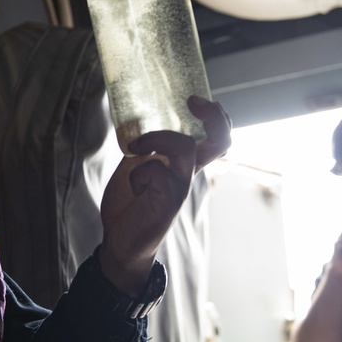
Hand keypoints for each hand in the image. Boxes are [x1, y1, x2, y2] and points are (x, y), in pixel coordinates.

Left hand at [98, 97, 230, 294]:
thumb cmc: (129, 203)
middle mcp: (188, 173)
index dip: (217, 116)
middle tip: (192, 102)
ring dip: (157, 138)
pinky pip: (157, 171)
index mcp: (183, 163)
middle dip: (214, 116)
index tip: (194, 99)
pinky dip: (139, 170)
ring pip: (185, 147)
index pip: (217, 137)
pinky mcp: (167, 200)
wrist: (120, 243)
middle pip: (221, 141)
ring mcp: (180, 186)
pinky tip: (133, 184)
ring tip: (135, 147)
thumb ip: (142, 146)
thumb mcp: (134, 165)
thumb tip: (133, 118)